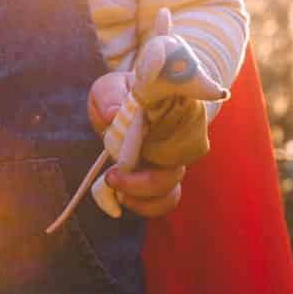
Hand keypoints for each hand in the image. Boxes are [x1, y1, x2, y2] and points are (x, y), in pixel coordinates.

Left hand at [87, 72, 186, 218]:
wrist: (122, 102)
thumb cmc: (120, 93)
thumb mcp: (110, 86)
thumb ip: (111, 95)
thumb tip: (113, 114)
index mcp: (171, 116)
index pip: (182, 136)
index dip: (158, 149)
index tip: (126, 155)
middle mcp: (176, 142)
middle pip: (176, 173)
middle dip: (144, 184)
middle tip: (112, 176)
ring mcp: (169, 163)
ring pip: (173, 192)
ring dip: (145, 201)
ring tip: (119, 193)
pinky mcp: (158, 179)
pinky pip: (163, 202)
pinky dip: (144, 207)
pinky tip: (122, 198)